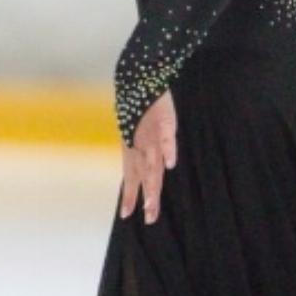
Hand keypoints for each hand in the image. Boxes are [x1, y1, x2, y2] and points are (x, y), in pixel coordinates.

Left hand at [119, 93, 177, 225]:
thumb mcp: (136, 130)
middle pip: (144, 176)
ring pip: (153, 163)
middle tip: (148, 218)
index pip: (130, 177)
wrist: (138, 77)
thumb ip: (141, 150)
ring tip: (152, 203)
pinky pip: (167, 138)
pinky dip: (168, 150)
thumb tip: (146, 166)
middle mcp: (141, 146)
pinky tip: (171, 164)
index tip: (125, 216)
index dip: (128, 195)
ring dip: (154, 184)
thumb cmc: (138, 106)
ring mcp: (152, 135)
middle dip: (146, 197)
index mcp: (132, 149)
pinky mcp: (164, 122)